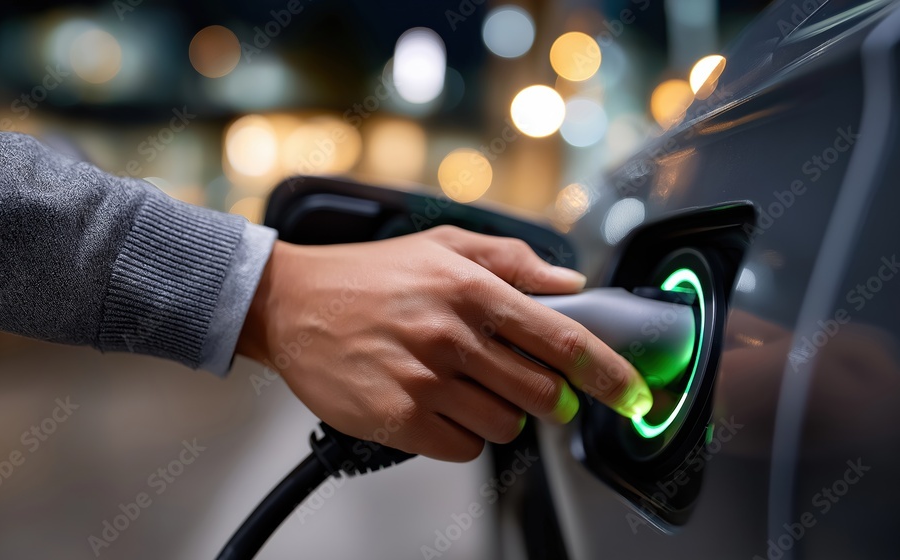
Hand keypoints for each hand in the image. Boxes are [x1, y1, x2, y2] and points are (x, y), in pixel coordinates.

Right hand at [236, 226, 652, 460]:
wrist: (289, 304)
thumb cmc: (366, 276)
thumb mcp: (441, 246)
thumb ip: (512, 260)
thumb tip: (569, 282)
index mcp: (471, 289)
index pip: (563, 339)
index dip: (609, 373)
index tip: (633, 393)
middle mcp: (452, 336)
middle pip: (543, 394)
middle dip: (553, 400)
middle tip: (537, 391)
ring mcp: (424, 381)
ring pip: (504, 426)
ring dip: (500, 415)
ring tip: (465, 388)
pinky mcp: (397, 419)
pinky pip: (461, 448)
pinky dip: (460, 435)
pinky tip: (436, 405)